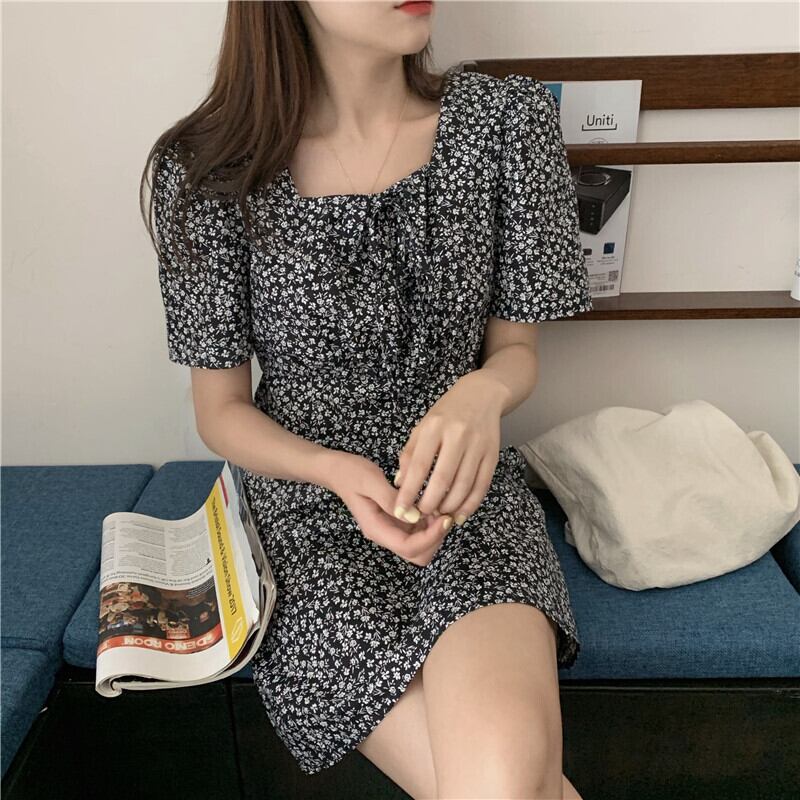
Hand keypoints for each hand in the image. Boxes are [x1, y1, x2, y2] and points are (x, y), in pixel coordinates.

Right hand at [326, 451, 454, 566]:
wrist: (337, 470)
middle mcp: (385, 534)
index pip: (409, 547)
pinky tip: (432, 504)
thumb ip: (391, 499)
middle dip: (435, 538)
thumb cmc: (351, 473)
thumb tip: (415, 516)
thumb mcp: (370, 481)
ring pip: (420, 546)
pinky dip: (430, 523)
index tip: (446, 518)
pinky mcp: (396, 522)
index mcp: (377, 529)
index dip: (431, 537)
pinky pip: (418, 532)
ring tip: (440, 507)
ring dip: (435, 531)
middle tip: (444, 513)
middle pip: (417, 554)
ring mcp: (391, 529)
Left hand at [394, 370, 506, 526]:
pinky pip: (481, 486)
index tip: (400, 510)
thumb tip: (401, 484)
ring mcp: (477, 446)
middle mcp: (457, 436)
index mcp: (434, 428)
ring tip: (438, 514)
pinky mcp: (493, 455)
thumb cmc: (447, 413)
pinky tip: (459, 514)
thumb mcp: (422, 426)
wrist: (482, 395)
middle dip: (429, 504)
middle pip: (442, 479)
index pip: (418, 466)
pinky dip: (470, 504)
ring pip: (463, 486)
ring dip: (449, 506)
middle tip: (420, 515)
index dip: (408, 492)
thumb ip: (409, 454)